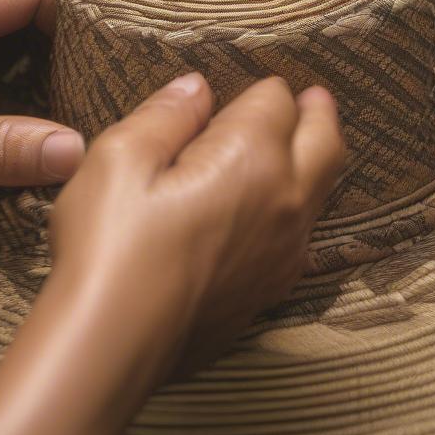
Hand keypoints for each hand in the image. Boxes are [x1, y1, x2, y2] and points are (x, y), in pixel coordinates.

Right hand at [47, 72, 346, 383]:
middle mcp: (285, 202)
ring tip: (308, 146)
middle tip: (315, 99)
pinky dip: (301, 210)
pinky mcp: (270, 291)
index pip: (275, 102)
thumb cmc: (110, 246)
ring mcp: (284, 253)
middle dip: (319, 115)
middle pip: (324, 143)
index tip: (243, 90)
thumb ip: (166, 115)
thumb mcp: (120, 158)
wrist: (114, 345)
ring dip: (317, 161)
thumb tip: (195, 88)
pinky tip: (279, 213)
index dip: (258, 89)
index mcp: (253, 158)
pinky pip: (303, 237)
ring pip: (321, 193)